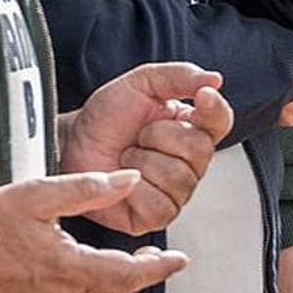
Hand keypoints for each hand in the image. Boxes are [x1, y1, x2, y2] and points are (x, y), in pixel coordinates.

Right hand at [0, 172, 191, 292]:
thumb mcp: (37, 193)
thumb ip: (89, 187)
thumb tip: (130, 179)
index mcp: (66, 267)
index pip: (129, 274)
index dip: (160, 267)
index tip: (180, 259)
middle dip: (139, 275)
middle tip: (149, 256)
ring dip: (113, 292)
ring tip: (116, 269)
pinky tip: (81, 289)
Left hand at [58, 63, 234, 234]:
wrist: (71, 144)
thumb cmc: (105, 117)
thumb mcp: (141, 83)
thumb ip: (180, 76)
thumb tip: (214, 80)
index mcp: (191, 128)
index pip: (221, 121)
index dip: (214, 110)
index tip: (201, 97)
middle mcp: (189, 163)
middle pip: (200, 150)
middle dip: (161, 135)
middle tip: (139, 134)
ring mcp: (175, 192)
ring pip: (179, 178)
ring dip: (143, 161)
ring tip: (128, 156)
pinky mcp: (155, 216)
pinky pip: (160, 204)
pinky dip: (135, 188)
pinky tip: (125, 179)